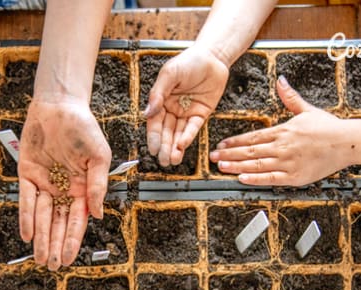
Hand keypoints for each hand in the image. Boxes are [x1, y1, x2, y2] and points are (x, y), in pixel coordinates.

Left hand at [18, 97, 110, 270]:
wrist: (59, 106)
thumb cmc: (84, 128)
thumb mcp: (99, 157)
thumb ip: (98, 186)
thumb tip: (97, 215)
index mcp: (82, 189)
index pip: (76, 221)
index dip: (72, 240)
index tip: (69, 259)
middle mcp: (63, 190)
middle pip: (58, 224)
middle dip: (55, 245)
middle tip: (52, 266)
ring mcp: (45, 183)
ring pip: (42, 217)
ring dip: (41, 238)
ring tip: (39, 258)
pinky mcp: (28, 174)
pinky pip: (26, 200)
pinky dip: (26, 217)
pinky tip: (27, 235)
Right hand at [144, 45, 229, 166]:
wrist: (213, 56)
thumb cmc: (189, 61)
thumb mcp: (169, 74)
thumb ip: (158, 93)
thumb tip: (147, 112)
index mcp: (161, 100)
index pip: (155, 122)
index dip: (153, 137)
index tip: (152, 149)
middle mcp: (172, 109)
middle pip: (166, 132)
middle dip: (164, 147)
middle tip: (163, 160)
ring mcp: (186, 113)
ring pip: (178, 134)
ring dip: (175, 147)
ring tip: (172, 160)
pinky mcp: (200, 114)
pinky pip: (193, 128)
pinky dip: (187, 137)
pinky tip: (182, 146)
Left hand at [209, 76, 347, 185]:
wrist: (347, 142)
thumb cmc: (329, 128)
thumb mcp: (307, 109)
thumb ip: (290, 97)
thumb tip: (281, 80)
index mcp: (283, 130)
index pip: (253, 137)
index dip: (234, 141)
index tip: (221, 144)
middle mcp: (282, 146)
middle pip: (250, 151)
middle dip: (229, 154)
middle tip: (213, 157)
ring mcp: (288, 162)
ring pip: (256, 164)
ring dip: (237, 166)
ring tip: (222, 167)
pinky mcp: (295, 176)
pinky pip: (271, 179)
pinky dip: (255, 179)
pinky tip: (242, 178)